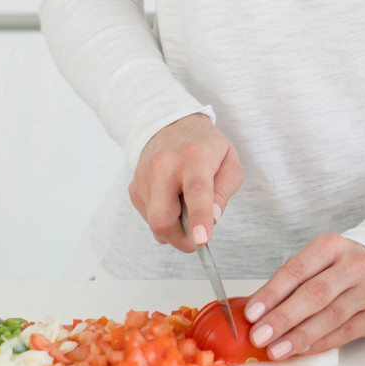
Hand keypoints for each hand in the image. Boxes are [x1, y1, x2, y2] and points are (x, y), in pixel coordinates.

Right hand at [129, 113, 242, 251]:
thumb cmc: (205, 147)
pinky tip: (172, 200)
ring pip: (154, 223)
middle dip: (180, 239)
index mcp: (195, 156)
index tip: (201, 239)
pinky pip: (148, 218)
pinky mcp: (134, 188)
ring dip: (174, 228)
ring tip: (186, 206)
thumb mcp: (229, 162)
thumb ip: (224, 191)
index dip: (199, 217)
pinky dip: (164, 218)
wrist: (170, 125)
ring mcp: (144, 177)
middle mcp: (164, 165)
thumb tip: (213, 218)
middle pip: (163, 217)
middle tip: (196, 239)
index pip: (196, 190)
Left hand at [244, 235, 364, 360]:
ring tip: (275, 350)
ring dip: (299, 336)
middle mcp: (353, 266)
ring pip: (330, 317)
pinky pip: (344, 333)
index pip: (297, 269)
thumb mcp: (318, 261)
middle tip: (259, 336)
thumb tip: (255, 313)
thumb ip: (290, 283)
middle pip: (315, 294)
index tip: (251, 313)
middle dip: (283, 318)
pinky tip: (300, 350)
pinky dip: (319, 344)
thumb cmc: (340, 267)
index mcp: (332, 246)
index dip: (272, 293)